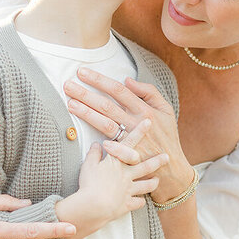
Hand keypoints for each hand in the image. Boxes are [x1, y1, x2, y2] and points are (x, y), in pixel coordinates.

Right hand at [59, 119, 168, 235]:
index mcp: (117, 163)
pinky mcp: (127, 204)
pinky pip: (137, 203)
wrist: (94, 206)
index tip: (149, 122)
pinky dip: (140, 202)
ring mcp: (129, 190)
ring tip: (157, 180)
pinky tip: (142, 201)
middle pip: (145, 166)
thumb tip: (96, 145)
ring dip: (153, 183)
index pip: (130, 143)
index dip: (139, 131)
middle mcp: (126, 175)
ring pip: (146, 185)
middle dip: (157, 161)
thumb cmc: (89, 184)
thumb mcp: (88, 165)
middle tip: (167, 157)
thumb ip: (93, 154)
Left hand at [64, 70, 193, 201]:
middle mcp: (136, 123)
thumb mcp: (166, 109)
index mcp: (144, 109)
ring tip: (70, 103)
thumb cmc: (166, 135)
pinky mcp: (126, 154)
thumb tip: (127, 80)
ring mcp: (130, 140)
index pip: (118, 90)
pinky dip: (98, 138)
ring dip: (86, 113)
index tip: (82, 72)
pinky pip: (110, 145)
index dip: (99, 80)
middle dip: (86, 94)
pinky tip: (83, 132)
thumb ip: (149, 92)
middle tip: (68, 85)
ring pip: (104, 123)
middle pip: (107, 105)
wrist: (171, 166)